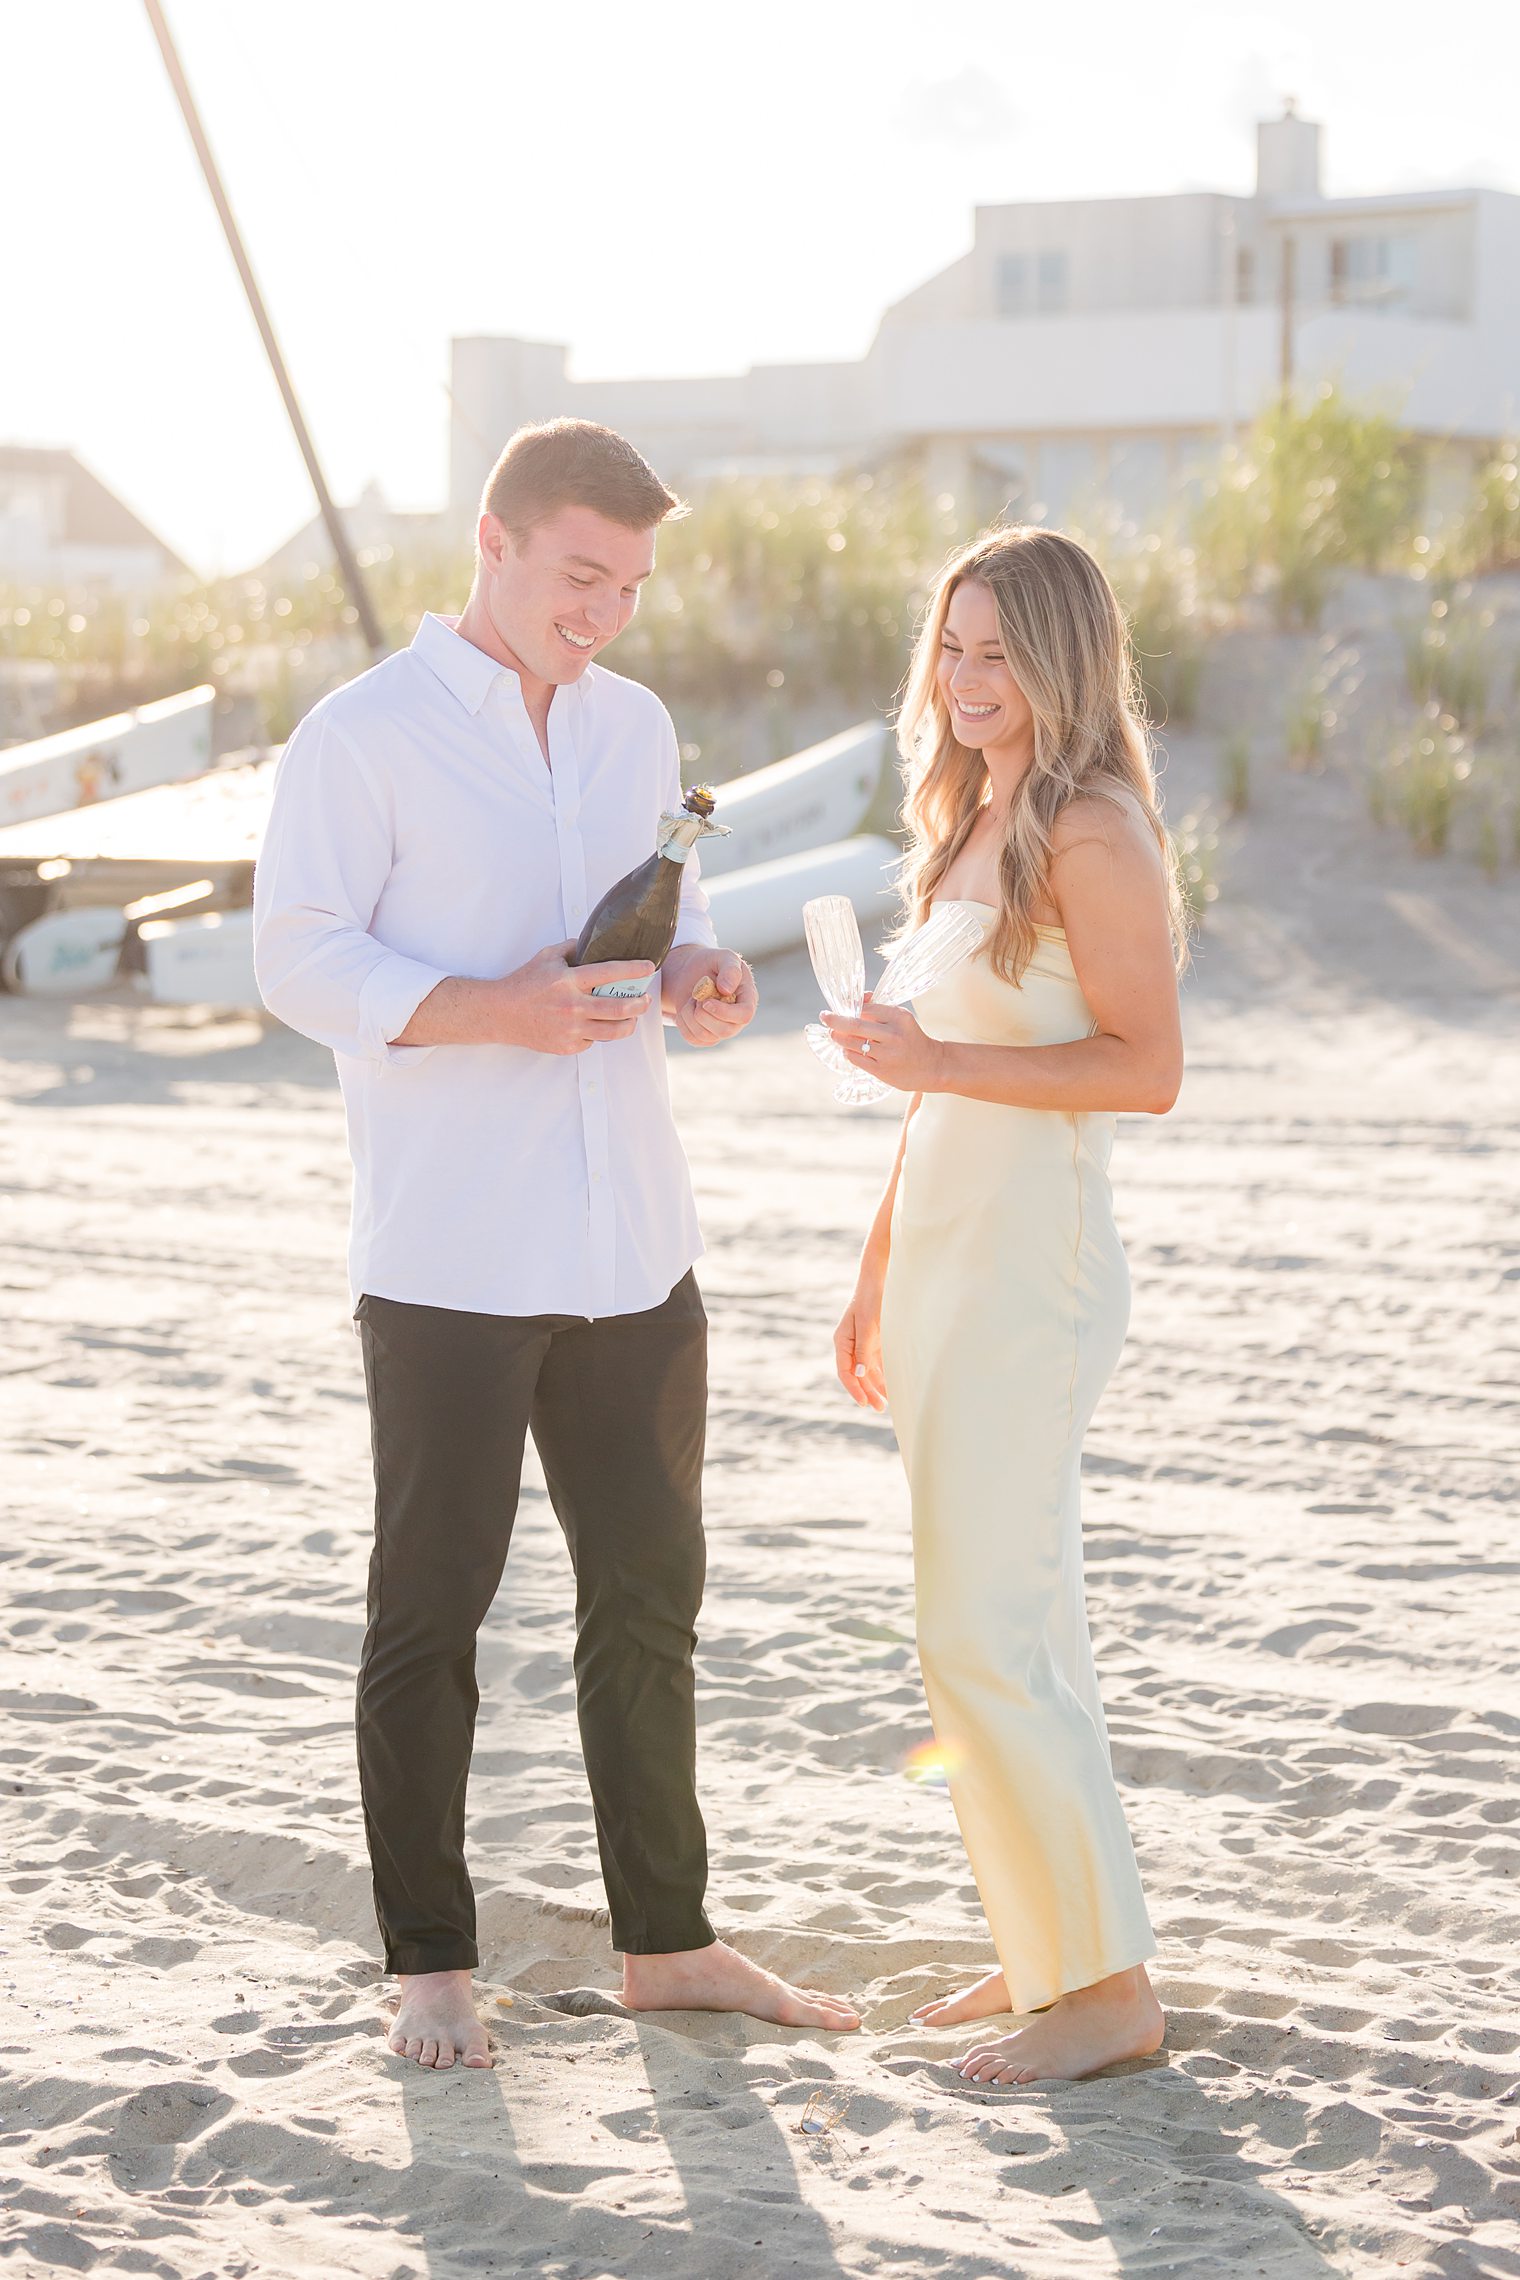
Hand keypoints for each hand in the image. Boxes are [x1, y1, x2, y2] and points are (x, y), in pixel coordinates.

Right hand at [494, 942, 653, 1054]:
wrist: (502, 1013)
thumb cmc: (524, 983)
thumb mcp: (546, 957)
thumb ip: (572, 948)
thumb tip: (594, 943)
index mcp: (569, 981)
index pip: (610, 973)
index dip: (635, 970)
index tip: (649, 968)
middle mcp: (573, 1006)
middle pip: (620, 1008)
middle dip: (640, 1004)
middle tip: (646, 1000)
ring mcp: (571, 1029)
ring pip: (613, 1031)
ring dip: (629, 1023)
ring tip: (632, 1017)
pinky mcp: (567, 1046)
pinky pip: (594, 1041)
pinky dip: (599, 1033)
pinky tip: (599, 1025)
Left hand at [664, 944, 757, 1046]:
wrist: (692, 972)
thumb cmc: (712, 964)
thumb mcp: (724, 957)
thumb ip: (730, 969)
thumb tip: (727, 990)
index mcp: (747, 1000)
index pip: (744, 1015)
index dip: (725, 1012)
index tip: (706, 1002)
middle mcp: (737, 1019)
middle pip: (725, 1031)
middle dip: (704, 1014)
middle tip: (697, 995)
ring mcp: (721, 1030)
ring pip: (706, 1036)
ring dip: (691, 1015)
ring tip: (693, 999)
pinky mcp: (705, 1037)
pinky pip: (692, 1038)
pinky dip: (683, 1021)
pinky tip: (687, 1008)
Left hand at [822, 1000, 945, 1093]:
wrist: (932, 1066)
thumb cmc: (911, 1038)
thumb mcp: (901, 1019)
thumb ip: (878, 1010)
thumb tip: (852, 1002)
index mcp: (899, 1017)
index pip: (865, 1008)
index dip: (848, 1006)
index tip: (838, 1007)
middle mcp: (893, 1034)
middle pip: (854, 1024)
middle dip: (834, 1020)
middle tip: (824, 1016)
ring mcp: (887, 1054)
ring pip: (851, 1043)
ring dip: (839, 1038)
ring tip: (835, 1035)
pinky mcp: (881, 1070)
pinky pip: (855, 1059)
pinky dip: (847, 1052)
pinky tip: (848, 1050)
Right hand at [834, 1280, 886, 1410]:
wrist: (880, 1278)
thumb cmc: (872, 1300)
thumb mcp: (868, 1326)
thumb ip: (864, 1351)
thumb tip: (860, 1375)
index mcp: (842, 1341)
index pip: (845, 1372)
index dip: (854, 1389)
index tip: (864, 1403)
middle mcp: (850, 1344)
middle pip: (857, 1374)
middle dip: (867, 1392)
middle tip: (880, 1408)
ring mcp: (863, 1342)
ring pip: (868, 1370)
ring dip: (877, 1385)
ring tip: (888, 1402)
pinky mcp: (875, 1339)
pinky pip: (878, 1361)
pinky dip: (884, 1373)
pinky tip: (892, 1384)